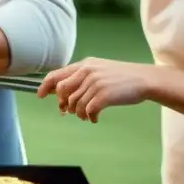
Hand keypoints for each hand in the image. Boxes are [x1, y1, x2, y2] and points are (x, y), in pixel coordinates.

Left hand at [37, 57, 153, 122]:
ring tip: (87, 115)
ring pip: (74, 104)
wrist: (144, 80)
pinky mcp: (103, 95)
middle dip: (62, 103)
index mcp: (84, 64)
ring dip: (78, 113)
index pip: (57, 74)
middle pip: (62, 91)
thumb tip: (62, 94)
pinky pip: (87, 111)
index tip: (39, 95)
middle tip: (68, 111)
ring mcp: (95, 83)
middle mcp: (87, 72)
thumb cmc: (121, 77)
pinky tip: (95, 118)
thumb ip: (81, 77)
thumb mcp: (99, 69)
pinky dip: (89, 117)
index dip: (45, 86)